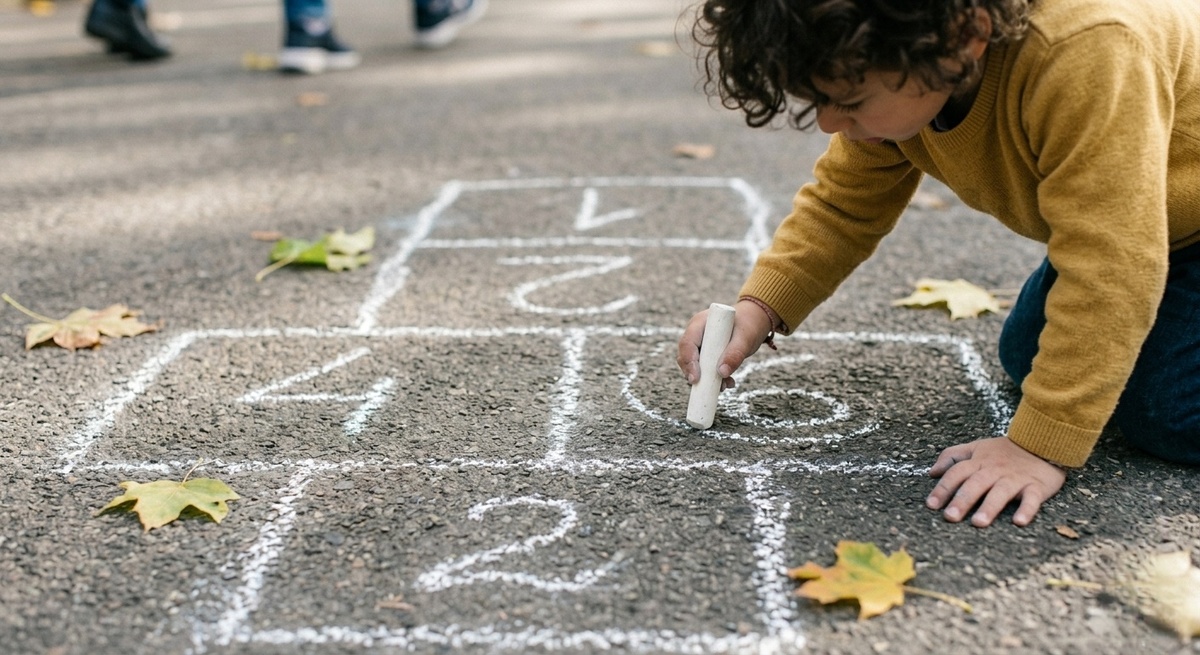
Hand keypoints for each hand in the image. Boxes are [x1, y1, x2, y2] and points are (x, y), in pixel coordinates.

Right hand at [677, 300, 773, 390]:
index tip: (696, 379)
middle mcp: (696, 334)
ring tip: (726, 385)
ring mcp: (700, 345)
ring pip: (694, 366)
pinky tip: (728, 382)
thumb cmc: (749, 324)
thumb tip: (722, 373)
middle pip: (686, 357)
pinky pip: (704, 370)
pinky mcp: (706, 355)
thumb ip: (735, 354)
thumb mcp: (745, 338)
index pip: (687, 343)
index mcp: (700, 324)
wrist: (754, 321)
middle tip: (711, 387)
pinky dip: (714, 379)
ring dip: (707, 379)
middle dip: (696, 374)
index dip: (689, 362)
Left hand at [926, 437, 1065, 527]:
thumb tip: (932, 473)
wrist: (1042, 441)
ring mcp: (1015, 478)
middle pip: (976, 484)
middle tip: (950, 517)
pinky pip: (1032, 498)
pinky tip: (1019, 522)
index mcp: (979, 461)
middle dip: (962, 500)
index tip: (931, 505)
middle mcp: (994, 470)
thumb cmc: (1005, 450)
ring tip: (978, 523)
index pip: (956, 473)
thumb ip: (952, 456)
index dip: (943, 488)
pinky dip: (1027, 509)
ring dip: (989, 507)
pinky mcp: (1036, 486)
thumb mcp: (976, 447)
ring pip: (1001, 492)